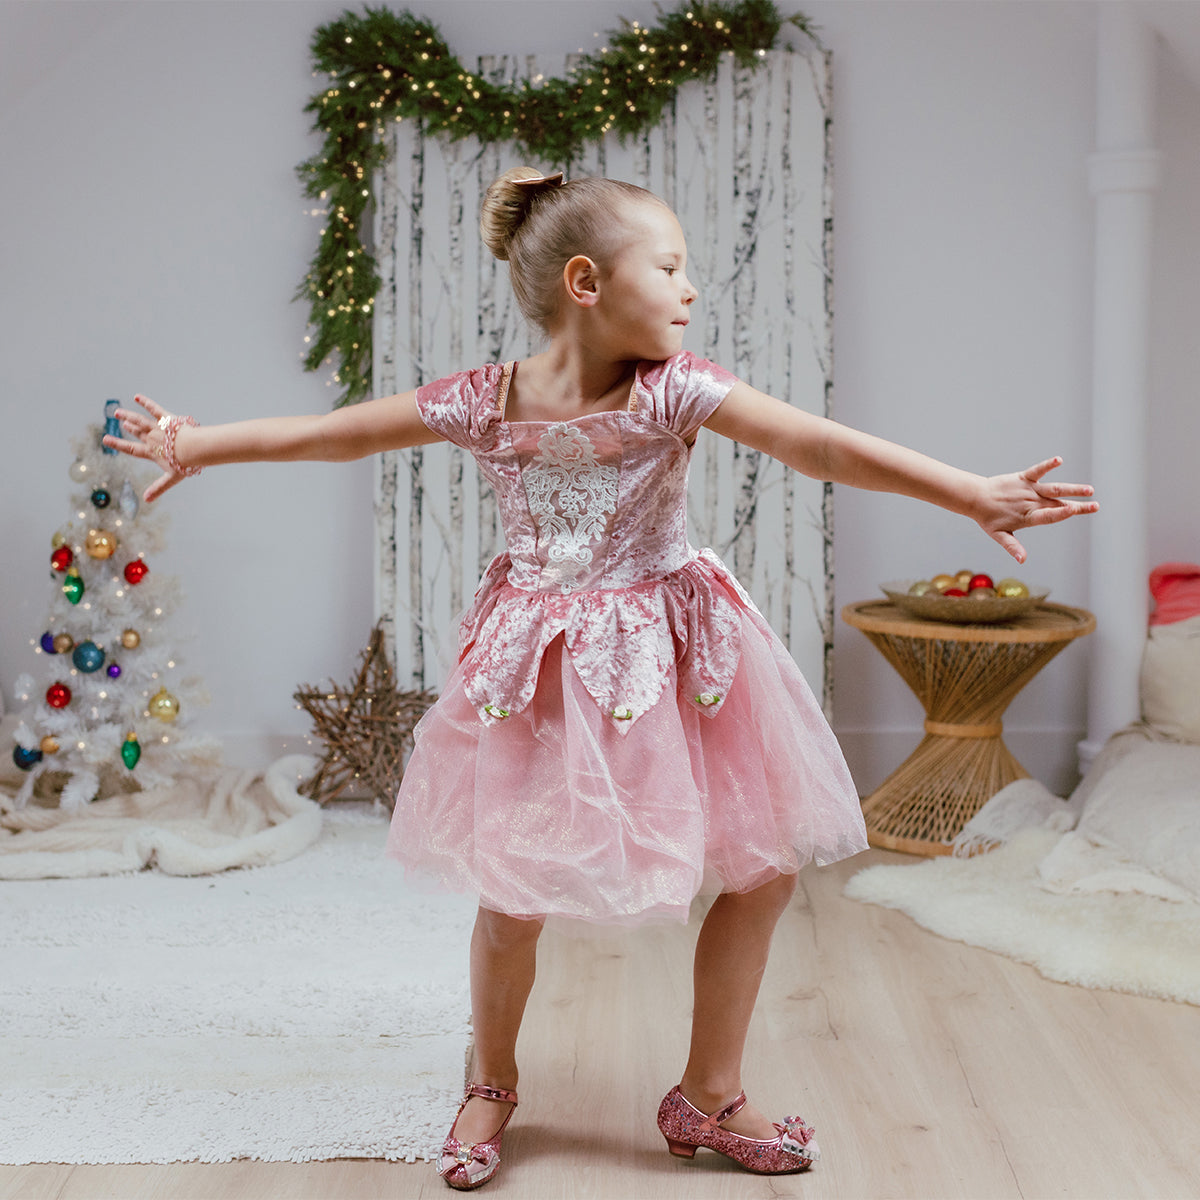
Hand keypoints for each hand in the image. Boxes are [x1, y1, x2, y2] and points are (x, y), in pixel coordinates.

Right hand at [101, 394, 188, 502]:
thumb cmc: (185, 464)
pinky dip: (146, 403)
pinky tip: (137, 397)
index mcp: (151, 452)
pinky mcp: (167, 419)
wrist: (195, 449)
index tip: (106, 439)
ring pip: (140, 420)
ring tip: (119, 411)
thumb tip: (147, 501)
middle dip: (127, 425)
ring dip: (129, 415)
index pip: (131, 449)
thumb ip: (158, 488)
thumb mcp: (171, 478)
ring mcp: (158, 428)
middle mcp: (151, 439)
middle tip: (118, 418)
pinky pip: (154, 409)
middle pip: (136, 432)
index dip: (118, 444)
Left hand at [976, 456, 1097, 562]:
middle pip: (1057, 504)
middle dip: (1077, 505)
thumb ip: (1012, 546)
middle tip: (1095, 506)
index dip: (1061, 514)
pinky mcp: (1023, 478)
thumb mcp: (999, 535)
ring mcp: (1028, 489)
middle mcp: (1030, 502)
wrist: (975, 498)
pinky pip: (1037, 471)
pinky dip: (1047, 465)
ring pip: (1053, 488)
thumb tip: (1022, 560)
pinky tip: (1059, 460)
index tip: (1075, 511)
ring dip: (1071, 489)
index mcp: (1027, 517)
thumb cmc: (988, 518)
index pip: (1048, 516)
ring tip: (1089, 489)